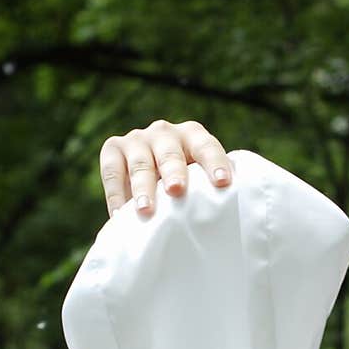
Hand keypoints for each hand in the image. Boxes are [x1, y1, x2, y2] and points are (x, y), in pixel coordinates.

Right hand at [99, 119, 233, 218]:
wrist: (152, 178)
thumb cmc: (188, 186)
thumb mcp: (201, 181)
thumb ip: (213, 190)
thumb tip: (235, 213)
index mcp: (193, 136)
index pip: (207, 147)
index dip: (215, 163)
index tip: (223, 183)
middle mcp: (165, 132)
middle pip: (170, 152)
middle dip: (174, 171)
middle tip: (177, 190)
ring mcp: (137, 139)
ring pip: (140, 163)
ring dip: (143, 187)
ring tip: (146, 210)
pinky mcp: (113, 149)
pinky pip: (113, 171)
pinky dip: (116, 194)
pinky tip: (120, 216)